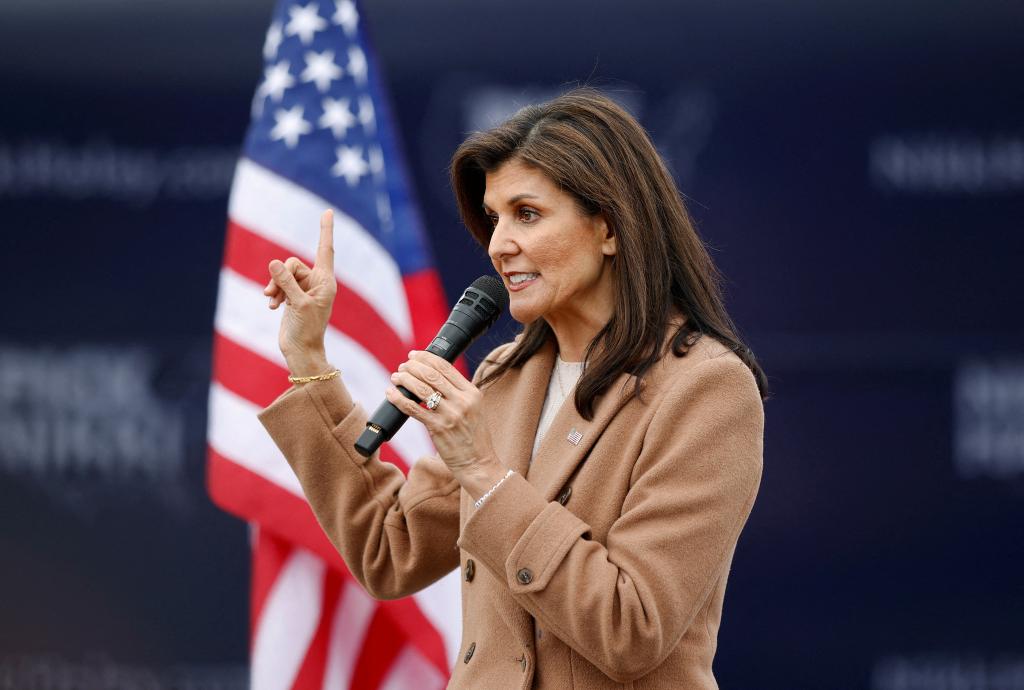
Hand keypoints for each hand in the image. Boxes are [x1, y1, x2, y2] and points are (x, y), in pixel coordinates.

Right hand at [264, 209, 335, 375]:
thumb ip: (286, 282)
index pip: (325, 250)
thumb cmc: (306, 330)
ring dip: (274, 286)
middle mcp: (316, 283)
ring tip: (271, 300)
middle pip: (293, 263)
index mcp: (325, 282)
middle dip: (280, 276)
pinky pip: (279, 284)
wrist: (300, 351)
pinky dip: (274, 293)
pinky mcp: (292, 297)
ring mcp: (303, 290)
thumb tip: (274, 262)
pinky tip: (271, 306)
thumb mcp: (297, 303)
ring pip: (283, 274)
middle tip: (275, 294)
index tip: (328, 211)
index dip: (325, 230)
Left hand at [385, 351, 496, 476]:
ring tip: (396, 377)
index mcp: (472, 393)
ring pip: (421, 388)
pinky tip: (391, 393)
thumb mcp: (474, 408)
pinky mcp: (438, 428)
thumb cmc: (474, 437)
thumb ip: (458, 393)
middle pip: (432, 375)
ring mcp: (450, 414)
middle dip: (413, 367)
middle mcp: (462, 401)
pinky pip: (413, 408)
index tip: (414, 355)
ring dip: (404, 379)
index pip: (446, 367)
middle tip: (403, 366)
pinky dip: (399, 398)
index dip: (426, 358)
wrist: (478, 463)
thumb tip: (433, 378)